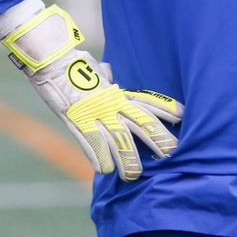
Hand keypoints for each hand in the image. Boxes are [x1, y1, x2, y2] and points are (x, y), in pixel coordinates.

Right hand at [0, 0, 181, 179]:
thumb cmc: (74, 66)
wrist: (53, 61)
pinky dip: (99, 158)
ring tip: (134, 175)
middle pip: (142, 124)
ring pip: (119, 140)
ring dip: (128, 159)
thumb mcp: (98, 73)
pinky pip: (92, 143)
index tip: (184, 117)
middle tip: (173, 155)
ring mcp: (96, 113)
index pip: (148, 101)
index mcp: (119, 92)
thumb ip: (108, 82)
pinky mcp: (77, 121)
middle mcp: (112, 103)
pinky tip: (106, 170)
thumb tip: (110, 76)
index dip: (167, 109)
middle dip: (158, 140)